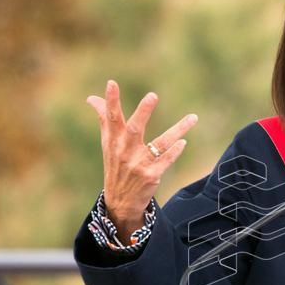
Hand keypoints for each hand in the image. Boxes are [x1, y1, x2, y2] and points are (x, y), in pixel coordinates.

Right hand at [86, 80, 197, 233]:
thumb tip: (91, 98)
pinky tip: (183, 142)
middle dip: (143, 112)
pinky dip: (174, 151)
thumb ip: (104, 119)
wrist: (120, 202)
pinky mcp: (151, 175)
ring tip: (193, 117)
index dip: (111, 101)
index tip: (111, 83)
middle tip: (153, 95)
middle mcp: (125, 151)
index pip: (111, 118)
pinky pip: (165, 160)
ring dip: (177, 130)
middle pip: (135, 128)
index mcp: (114, 140)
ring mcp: (139, 164)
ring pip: (160, 143)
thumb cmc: (115, 166)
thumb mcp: (107, 144)